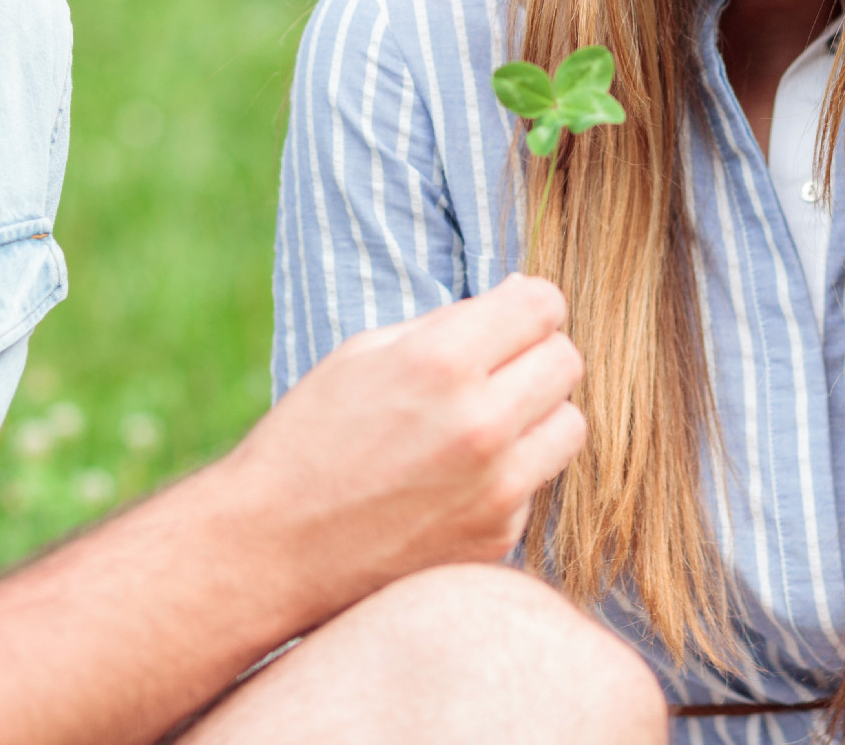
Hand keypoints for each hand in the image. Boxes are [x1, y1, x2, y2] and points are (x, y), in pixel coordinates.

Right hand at [228, 275, 586, 618]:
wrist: (273, 547)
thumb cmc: (310, 436)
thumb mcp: (364, 352)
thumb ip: (450, 323)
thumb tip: (522, 296)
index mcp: (443, 361)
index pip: (544, 304)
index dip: (528, 304)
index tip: (508, 318)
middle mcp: (481, 423)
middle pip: (567, 360)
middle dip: (537, 354)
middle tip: (496, 368)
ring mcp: (497, 487)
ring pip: (571, 424)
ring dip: (540, 415)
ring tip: (487, 421)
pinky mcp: (499, 535)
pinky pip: (537, 482)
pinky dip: (511, 473)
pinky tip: (457, 478)